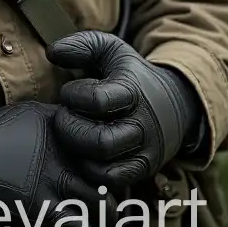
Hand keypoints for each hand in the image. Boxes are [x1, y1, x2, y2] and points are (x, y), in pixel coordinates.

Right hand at [0, 102, 104, 223]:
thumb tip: (81, 121)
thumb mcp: (30, 112)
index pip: (104, 144)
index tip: (113, 167)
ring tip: (103, 215)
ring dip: (104, 212)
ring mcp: (52, 181)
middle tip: (114, 195)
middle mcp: (63, 153)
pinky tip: (77, 225)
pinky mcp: (39, 208)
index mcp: (63, 129)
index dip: (112, 158)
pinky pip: (76, 226)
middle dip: (115, 186)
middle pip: (109, 174)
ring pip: (100, 204)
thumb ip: (60, 117)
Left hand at [45, 31, 204, 187]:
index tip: (69, 92)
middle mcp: (142, 125)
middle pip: (100, 142)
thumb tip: (52, 53)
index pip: (98, 101)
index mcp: (133, 91)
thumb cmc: (130, 73)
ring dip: (77, 152)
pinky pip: (111, 182)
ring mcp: (144, 151)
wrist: (175, 102)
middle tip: (64, 117)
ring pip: (104, 167)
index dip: (74, 96)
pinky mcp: (142, 170)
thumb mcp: (110, 49)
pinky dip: (89, 171)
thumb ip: (82, 44)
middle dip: (70, 130)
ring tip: (72, 134)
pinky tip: (83, 152)